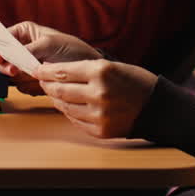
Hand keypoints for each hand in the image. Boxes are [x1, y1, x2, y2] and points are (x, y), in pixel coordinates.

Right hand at [0, 21, 101, 95]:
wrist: (87, 70)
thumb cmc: (71, 49)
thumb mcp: (49, 44)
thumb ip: (28, 49)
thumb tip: (10, 56)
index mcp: (23, 33)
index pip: (1, 39)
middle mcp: (21, 49)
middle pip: (1, 60)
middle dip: (7, 67)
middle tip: (14, 71)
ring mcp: (25, 66)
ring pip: (10, 76)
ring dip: (20, 78)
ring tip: (35, 76)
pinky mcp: (31, 81)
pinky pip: (22, 86)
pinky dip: (30, 87)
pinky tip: (41, 84)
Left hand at [35, 60, 157, 138]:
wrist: (156, 106)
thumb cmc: (133, 81)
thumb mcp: (111, 66)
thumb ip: (83, 69)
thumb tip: (54, 73)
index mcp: (101, 71)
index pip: (62, 71)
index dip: (46, 70)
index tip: (38, 68)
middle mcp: (98, 93)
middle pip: (59, 89)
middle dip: (47, 84)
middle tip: (42, 80)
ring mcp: (99, 114)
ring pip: (64, 106)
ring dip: (56, 99)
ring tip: (54, 93)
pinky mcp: (100, 130)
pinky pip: (74, 120)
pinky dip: (69, 112)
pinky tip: (69, 105)